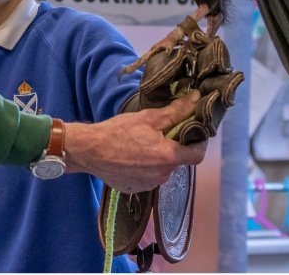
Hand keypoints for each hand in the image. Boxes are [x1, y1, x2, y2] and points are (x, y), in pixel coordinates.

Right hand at [63, 91, 206, 192]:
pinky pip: (148, 178)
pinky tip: (131, 158)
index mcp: (169, 157)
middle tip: (158, 134)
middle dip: (172, 148)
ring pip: (162, 170)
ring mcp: (149, 185)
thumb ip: (176, 111)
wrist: (89, 150)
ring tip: (141, 145)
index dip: (198, 143)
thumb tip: (196, 99)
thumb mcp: (148, 117)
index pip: (198, 155)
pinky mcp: (136, 189)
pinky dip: (145, 169)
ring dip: (158, 159)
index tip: (192, 133)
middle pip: (178, 161)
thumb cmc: (118, 131)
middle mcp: (163, 175)